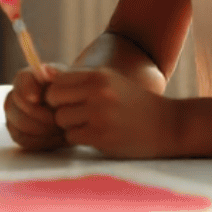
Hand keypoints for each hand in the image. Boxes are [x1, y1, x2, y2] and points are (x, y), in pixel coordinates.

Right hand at [4, 65, 65, 150]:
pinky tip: (57, 137)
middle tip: (60, 120)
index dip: (26, 91)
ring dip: (43, 130)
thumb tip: (45, 70)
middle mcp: (14, 96)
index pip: (19, 82)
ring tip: (62, 129)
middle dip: (40, 117)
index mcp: (25, 78)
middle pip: (16, 108)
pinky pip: (24, 141)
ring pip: (20, 127)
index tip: (37, 98)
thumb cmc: (68, 92)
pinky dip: (42, 141)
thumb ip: (56, 75)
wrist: (72, 109)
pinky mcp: (18, 134)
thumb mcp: (67, 81)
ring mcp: (13, 116)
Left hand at [46, 67, 182, 158]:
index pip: (57, 81)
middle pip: (53, 99)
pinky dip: (80, 138)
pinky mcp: (102, 136)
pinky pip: (72, 136)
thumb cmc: (135, 103)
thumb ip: (78, 79)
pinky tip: (97, 135)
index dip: (58, 93)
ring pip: (61, 119)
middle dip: (60, 109)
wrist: (169, 125)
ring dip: (70, 126)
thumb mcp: (110, 82)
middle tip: (76, 115)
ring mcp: (100, 114)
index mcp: (99, 76)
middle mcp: (98, 92)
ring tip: (89, 125)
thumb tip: (42, 73)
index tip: (68, 101)